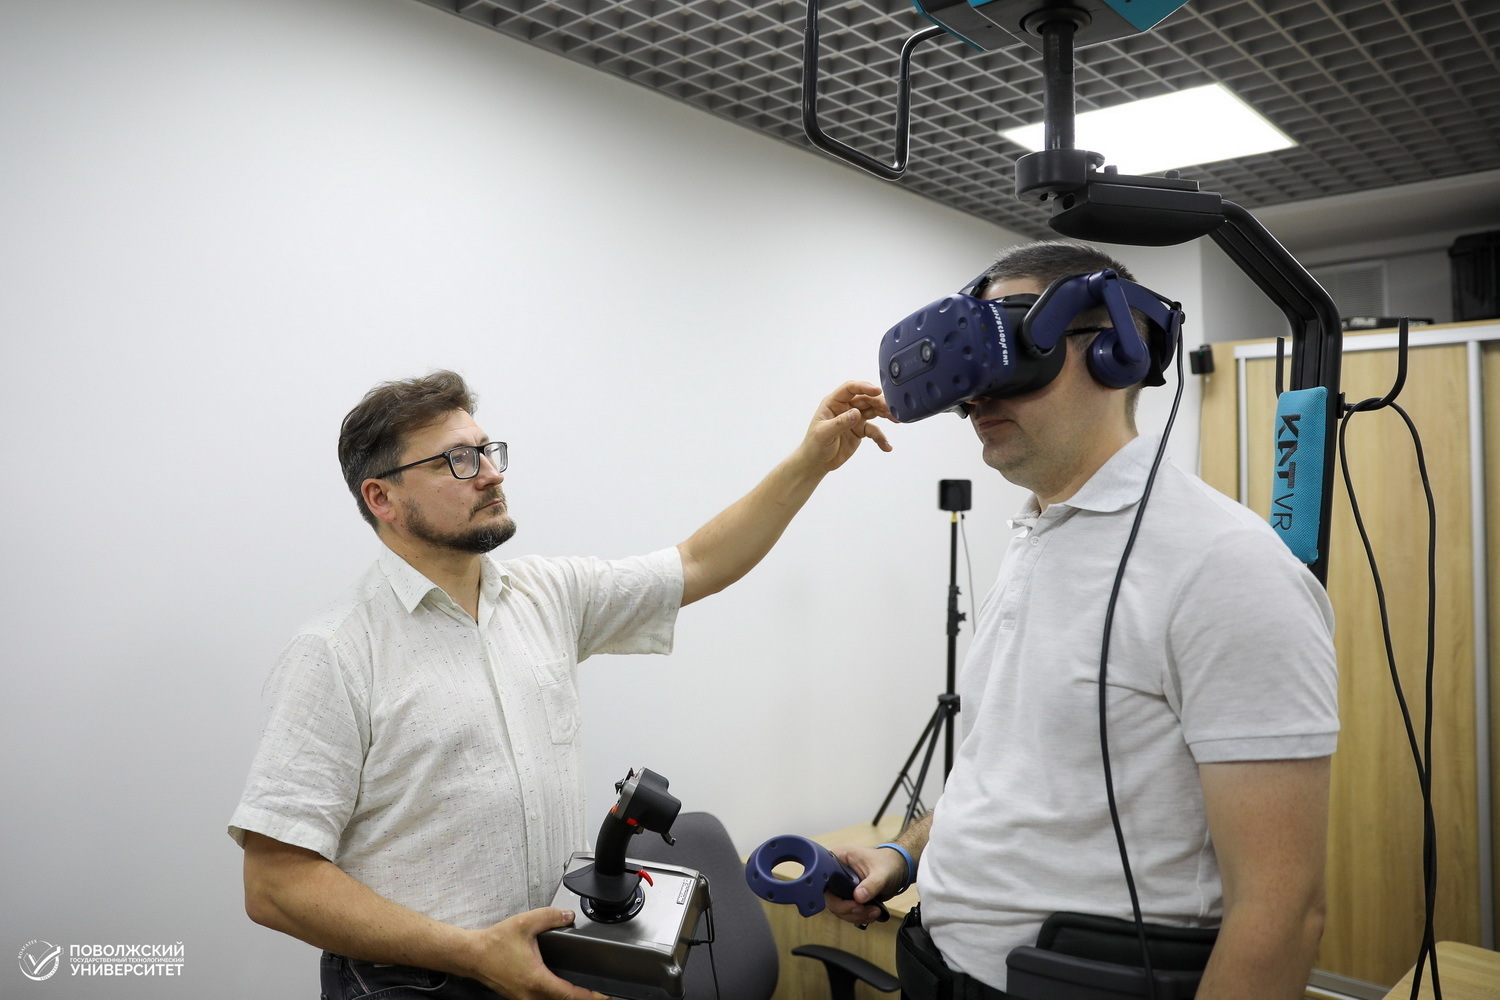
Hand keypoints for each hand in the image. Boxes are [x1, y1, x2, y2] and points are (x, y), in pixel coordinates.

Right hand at [466, 907, 606, 999]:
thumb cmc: (493, 944)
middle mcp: (530, 994)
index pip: (570, 995)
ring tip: (585, 994)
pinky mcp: (519, 996)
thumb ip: (550, 917)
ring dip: (568, 999)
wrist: (471, 955)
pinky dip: (555, 997)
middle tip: (600, 995)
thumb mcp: (524, 923)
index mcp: (536, 980)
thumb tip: (568, 916)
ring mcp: (523, 998)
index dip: (590, 997)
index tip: (604, 997)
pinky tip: (562, 991)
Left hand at [797, 381, 893, 473]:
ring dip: (885, 414)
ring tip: (896, 419)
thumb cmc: (814, 445)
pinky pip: (874, 431)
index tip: (877, 391)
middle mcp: (846, 407)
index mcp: (834, 402)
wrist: (817, 463)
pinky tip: (887, 446)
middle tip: (891, 408)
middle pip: (866, 399)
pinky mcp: (860, 430)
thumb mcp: (824, 433)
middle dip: (879, 402)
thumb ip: (840, 423)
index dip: (864, 387)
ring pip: (873, 411)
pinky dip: (881, 438)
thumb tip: (856, 413)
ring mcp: (854, 418)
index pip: (850, 389)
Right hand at [823, 845, 905, 926]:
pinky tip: (871, 914)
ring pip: (838, 908)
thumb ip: (871, 885)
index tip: (853, 902)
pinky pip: (847, 911)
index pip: (824, 880)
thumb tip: (858, 898)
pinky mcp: (848, 895)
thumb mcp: (881, 873)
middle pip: (830, 898)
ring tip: (874, 912)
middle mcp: (835, 872)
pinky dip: (859, 916)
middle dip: (848, 909)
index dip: (834, 896)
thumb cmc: (888, 863)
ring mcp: (841, 885)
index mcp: (837, 858)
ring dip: (856, 915)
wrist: (897, 869)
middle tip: (864, 910)